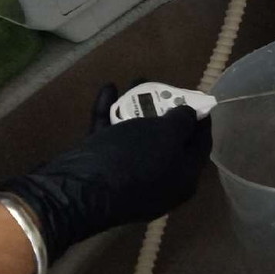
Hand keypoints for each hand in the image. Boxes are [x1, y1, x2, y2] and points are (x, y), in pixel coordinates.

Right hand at [0, 85, 210, 261]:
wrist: (73, 192)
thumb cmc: (132, 161)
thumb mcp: (166, 136)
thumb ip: (183, 122)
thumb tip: (190, 115)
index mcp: (183, 178)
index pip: (201, 145)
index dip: (201, 120)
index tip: (198, 98)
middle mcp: (160, 180)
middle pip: (168, 140)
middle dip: (165, 110)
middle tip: (163, 86)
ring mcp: (128, 176)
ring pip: (137, 137)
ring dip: (137, 108)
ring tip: (135, 81)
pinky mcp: (101, 170)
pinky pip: (111, 138)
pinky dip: (110, 114)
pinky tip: (108, 89)